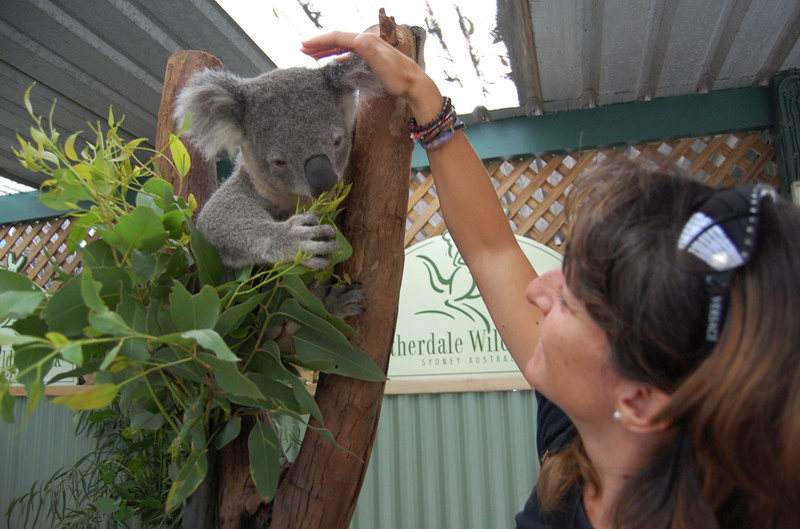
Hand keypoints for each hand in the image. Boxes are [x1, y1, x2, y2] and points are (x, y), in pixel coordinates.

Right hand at [301, 31, 443, 122]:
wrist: (415, 84)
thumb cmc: (399, 78)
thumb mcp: (383, 66)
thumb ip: (370, 52)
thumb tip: (356, 39)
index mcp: (366, 41)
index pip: (337, 37)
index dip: (319, 41)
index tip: (303, 46)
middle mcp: (367, 42)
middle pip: (338, 39)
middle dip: (319, 44)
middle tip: (302, 50)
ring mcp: (369, 50)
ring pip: (343, 46)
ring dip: (327, 49)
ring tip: (312, 54)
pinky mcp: (371, 58)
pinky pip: (350, 54)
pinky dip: (338, 55)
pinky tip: (333, 61)